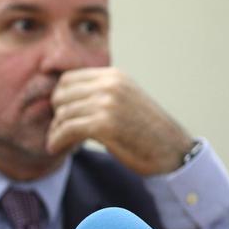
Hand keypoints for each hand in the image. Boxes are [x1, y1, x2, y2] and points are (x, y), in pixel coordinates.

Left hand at [46, 67, 193, 174]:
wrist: (172, 152)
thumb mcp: (124, 99)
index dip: (60, 99)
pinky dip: (57, 141)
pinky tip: (56, 148)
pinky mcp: (104, 125)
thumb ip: (100, 93)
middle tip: (60, 132)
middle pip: (61, 95)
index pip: (67, 79)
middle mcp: (110, 85)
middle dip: (56, 115)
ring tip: (60, 142)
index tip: (62, 116)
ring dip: (56, 132)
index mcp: (114, 76)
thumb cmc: (146, 131)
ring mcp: (107, 104)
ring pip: (62, 114)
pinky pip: (66, 130)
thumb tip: (62, 96)